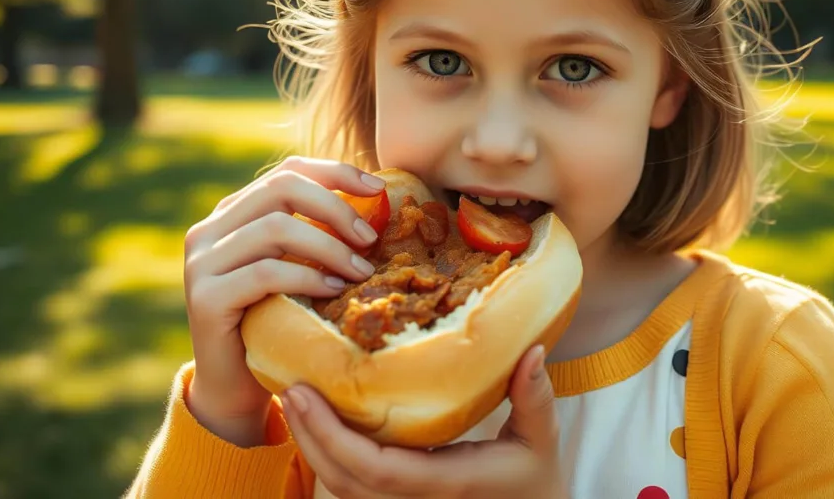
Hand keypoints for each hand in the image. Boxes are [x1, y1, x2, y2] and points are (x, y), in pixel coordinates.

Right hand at [182, 157, 385, 444]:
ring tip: (361, 270)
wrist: (236, 388)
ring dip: (329, 247)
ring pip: (275, 228)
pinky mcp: (205, 297)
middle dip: (336, 208)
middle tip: (370, 237)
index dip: (336, 172)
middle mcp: (211, 229)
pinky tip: (334, 289)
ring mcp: (202, 261)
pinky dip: (307, 276)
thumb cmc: (279, 321)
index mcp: (234, 213)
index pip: (288, 171)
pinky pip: (265, 272)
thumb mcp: (300, 267)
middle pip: (281, 188)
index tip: (379, 189)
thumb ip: (319, 233)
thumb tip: (379, 201)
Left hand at [282, 345, 567, 498]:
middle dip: (310, 436)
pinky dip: (330, 457)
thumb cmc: (536, 481)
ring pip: (342, 489)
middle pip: (343, 481)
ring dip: (313, 446)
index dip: (333, 436)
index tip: (306, 393)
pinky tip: (321, 423)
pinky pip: (353, 487)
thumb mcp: (542, 439)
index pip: (376, 470)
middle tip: (290, 387)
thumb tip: (532, 348)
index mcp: (446, 484)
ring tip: (298, 400)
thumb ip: (535, 396)